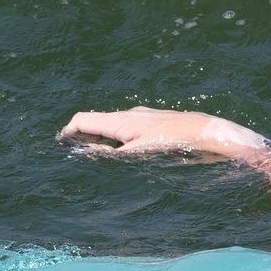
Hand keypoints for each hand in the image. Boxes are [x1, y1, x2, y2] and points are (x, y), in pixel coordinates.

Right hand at [57, 106, 270, 159]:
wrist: (209, 134)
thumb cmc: (173, 146)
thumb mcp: (137, 156)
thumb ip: (109, 154)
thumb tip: (85, 151)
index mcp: (121, 121)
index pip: (84, 119)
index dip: (69, 131)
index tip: (61, 143)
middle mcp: (130, 114)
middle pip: (98, 121)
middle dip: (85, 136)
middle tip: (77, 153)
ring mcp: (144, 116)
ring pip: (115, 125)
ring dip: (104, 138)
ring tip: (102, 156)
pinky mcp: (157, 121)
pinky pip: (130, 128)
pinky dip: (120, 138)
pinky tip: (130, 152)